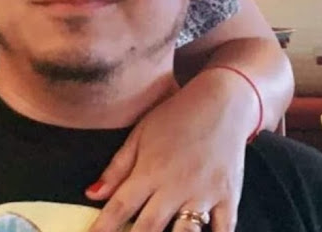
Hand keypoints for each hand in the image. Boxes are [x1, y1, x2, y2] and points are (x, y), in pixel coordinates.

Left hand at [85, 71, 251, 231]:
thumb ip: (117, 167)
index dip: (104, 228)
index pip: (120, 207)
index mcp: (151, 169)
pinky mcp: (228, 198)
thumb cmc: (175, 115)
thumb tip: (92, 194)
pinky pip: (223, 231)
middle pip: (149, 228)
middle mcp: (176, 186)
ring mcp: (204, 194)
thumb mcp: (141, 133)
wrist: (221, 102)